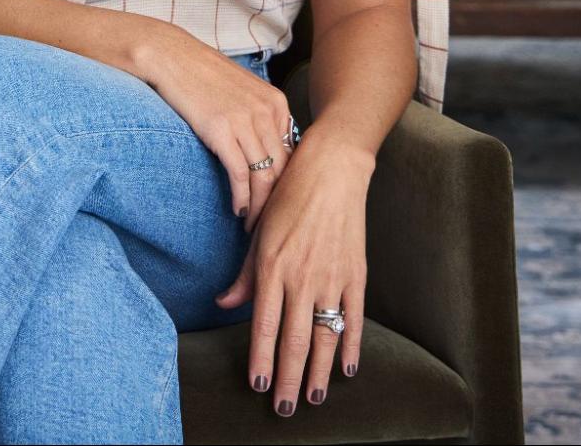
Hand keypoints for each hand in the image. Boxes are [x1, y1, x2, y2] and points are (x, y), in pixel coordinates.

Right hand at [137, 26, 296, 232]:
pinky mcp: (221, 130)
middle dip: (278, 202)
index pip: (292, 154)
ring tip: (253, 225)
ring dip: (259, 207)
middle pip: (283, 169)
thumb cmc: (201, 74)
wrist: (169, 55)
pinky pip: (239, 174)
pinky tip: (236, 211)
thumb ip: (259, 115)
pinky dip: (241, 198)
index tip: (279, 204)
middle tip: (270, 223)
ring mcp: (245, 120)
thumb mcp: (242, 89)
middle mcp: (266, 111)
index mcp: (276, 102)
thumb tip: (266, 150)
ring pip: (264, 177)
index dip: (287, 184)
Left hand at [211, 127, 375, 414]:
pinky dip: (352, 346)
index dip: (261, 359)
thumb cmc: (287, 198)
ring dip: (320, 373)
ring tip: (314, 399)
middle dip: (289, 379)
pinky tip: (347, 369)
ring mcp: (332, 278)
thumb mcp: (258, 233)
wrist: (331, 171)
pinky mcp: (357, 275)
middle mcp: (301, 278)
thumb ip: (244, 275)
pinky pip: (355, 319)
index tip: (258, 386)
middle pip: (295, 340)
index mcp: (272, 268)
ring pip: (326, 336)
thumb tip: (223, 303)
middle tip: (285, 409)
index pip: (263, 326)